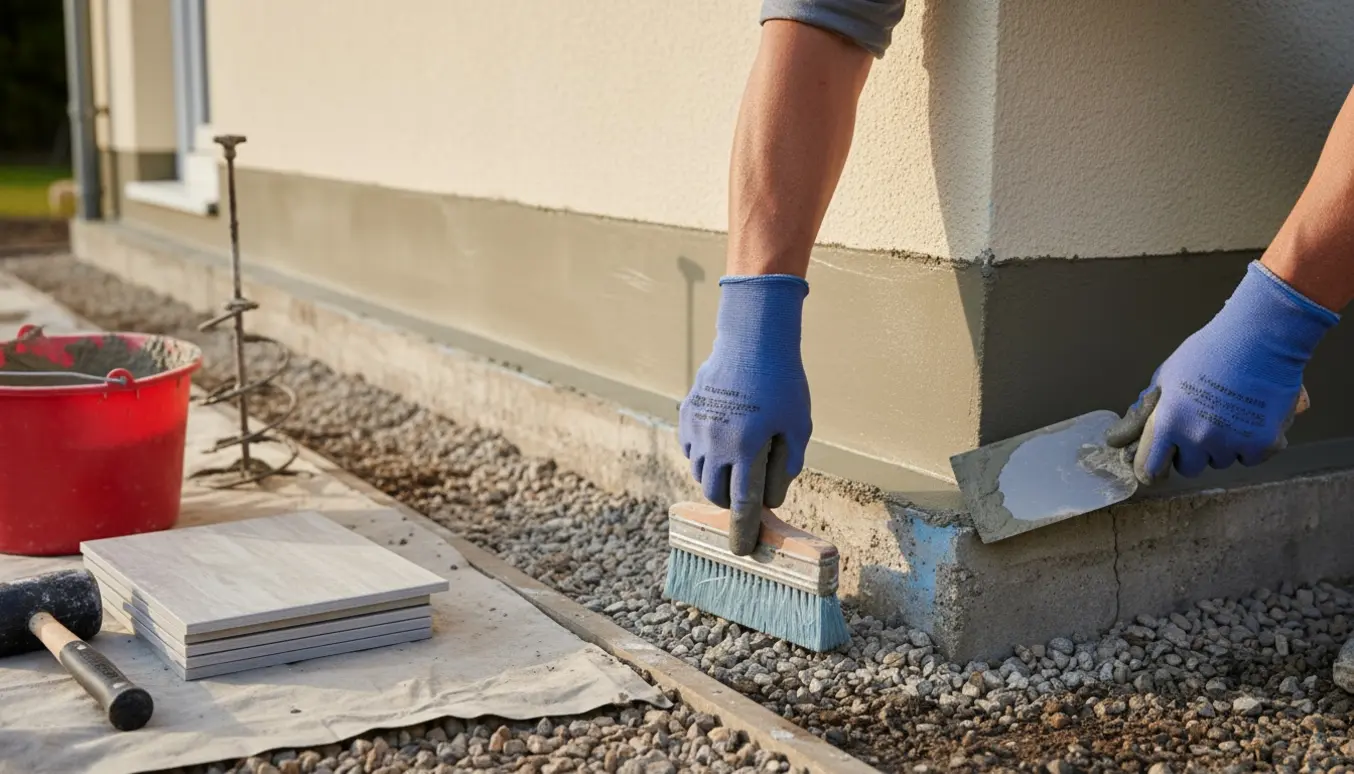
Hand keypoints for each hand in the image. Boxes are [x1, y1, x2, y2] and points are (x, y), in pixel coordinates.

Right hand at [679, 275, 811, 525]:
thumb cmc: (783, 382)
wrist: (752, 338)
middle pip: (715, 493)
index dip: (743, 530)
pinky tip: (722, 441)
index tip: (742, 550)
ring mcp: (696, 427)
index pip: (742, 504)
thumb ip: (786, 465)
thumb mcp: (798, 426)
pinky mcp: (687, 413)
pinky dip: (704, 455)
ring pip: (700, 471)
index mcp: (746, 448)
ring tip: (736, 464)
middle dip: (729, 503)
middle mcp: (715, 442)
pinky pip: (691, 447)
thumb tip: (771, 496)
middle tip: (744, 498)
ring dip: (716, 478)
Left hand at [1106, 261, 1338, 484]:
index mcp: (1168, 423)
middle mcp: (1198, 438)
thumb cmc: (1207, 352)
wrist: (1259, 337)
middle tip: (1202, 422)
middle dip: (1192, 452)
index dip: (1152, 468)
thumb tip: (1118, 439)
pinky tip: (1253, 415)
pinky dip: (1253, 443)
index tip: (1158, 463)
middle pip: (1189, 468)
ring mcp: (1232, 443)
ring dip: (1223, 446)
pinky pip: (1251, 457)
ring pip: (1221, 461)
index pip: (1150, 469)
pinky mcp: (1264, 444)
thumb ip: (1144, 412)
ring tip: (1231, 411)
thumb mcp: (1165, 378)